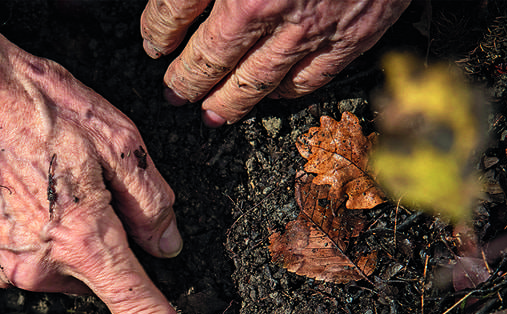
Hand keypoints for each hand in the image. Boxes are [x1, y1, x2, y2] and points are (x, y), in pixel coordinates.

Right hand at [0, 12, 216, 313]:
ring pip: (58, 267)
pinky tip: (18, 184)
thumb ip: (154, 204)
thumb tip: (168, 245)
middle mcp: (38, 270)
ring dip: (66, 235)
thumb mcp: (119, 140)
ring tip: (46, 175)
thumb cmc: (33, 102)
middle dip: (107, 245)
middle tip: (92, 186)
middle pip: (99, 279)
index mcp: (85, 244)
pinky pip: (20, 255)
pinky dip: (29, 229)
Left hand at [141, 0, 410, 125]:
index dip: (157, 31)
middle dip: (184, 79)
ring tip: (209, 110)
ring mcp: (309, 27)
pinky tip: (271, 94)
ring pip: (253, 82)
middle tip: (173, 90)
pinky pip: (307, 81)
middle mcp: (262, 5)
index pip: (171, 13)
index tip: (154, 40)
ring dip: (224, 101)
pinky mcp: (352, 35)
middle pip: (208, 59)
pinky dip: (282, 93)